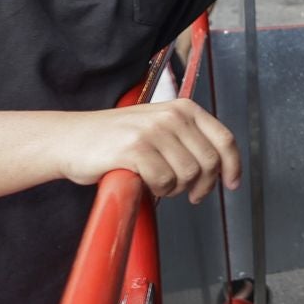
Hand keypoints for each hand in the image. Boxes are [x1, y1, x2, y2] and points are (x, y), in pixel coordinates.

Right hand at [53, 99, 241, 203]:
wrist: (70, 139)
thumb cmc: (114, 138)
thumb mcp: (158, 127)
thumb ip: (187, 139)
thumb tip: (219, 168)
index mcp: (183, 109)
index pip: (224, 139)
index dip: (233, 166)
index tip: (232, 183)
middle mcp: (171, 116)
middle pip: (209, 162)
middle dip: (203, 186)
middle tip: (191, 195)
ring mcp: (152, 131)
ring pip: (188, 175)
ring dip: (176, 189)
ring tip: (158, 183)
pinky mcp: (134, 149)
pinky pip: (164, 182)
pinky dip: (157, 190)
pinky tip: (144, 182)